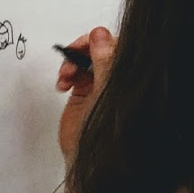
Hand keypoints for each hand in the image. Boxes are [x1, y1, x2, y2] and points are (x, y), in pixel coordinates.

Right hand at [55, 26, 115, 163]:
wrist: (88, 158)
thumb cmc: (106, 133)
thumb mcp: (106, 92)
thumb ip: (104, 62)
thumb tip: (100, 35)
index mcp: (130, 77)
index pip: (118, 46)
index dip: (101, 41)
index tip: (87, 44)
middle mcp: (116, 79)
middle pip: (99, 49)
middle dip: (82, 50)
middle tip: (71, 56)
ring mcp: (100, 85)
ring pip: (85, 59)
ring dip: (71, 62)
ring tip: (66, 75)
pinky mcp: (84, 92)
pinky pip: (75, 72)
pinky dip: (66, 73)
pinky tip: (63, 82)